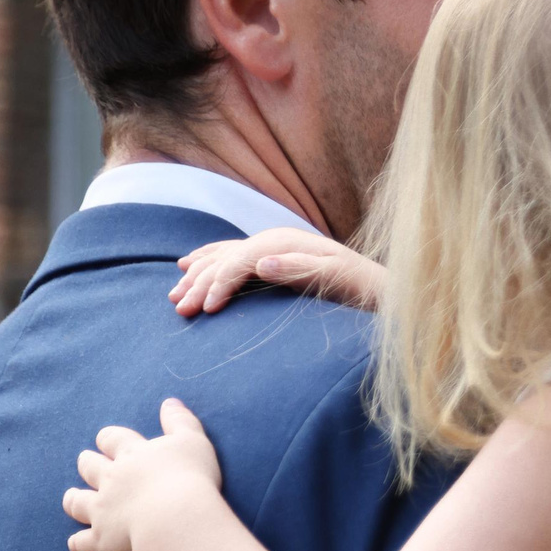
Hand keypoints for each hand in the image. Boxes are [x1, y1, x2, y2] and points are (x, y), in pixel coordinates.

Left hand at [61, 398, 224, 550]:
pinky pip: (81, 543)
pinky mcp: (101, 540)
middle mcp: (111, 480)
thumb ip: (180, 421)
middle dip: (87, 465)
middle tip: (87, 464)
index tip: (106, 441)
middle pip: (89, 467)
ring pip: (77, 502)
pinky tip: (77, 543)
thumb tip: (170, 402)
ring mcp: (102, 511)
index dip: (108, 439)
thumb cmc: (190, 478)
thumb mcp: (193, 441)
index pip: (111, 439)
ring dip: (73, 500)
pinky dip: (78, 543)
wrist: (178, 520)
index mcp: (132, 455)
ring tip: (71, 497)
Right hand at [169, 228, 383, 315]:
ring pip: (221, 256)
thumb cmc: (359, 287)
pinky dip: (206, 260)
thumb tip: (262, 262)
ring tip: (174, 294)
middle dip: (199, 283)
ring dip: (196, 274)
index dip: (220, 284)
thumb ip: (300, 269)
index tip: (206, 309)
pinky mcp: (271, 255)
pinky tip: (188, 264)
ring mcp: (271, 246)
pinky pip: (229, 254)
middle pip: (225, 259)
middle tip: (179, 309)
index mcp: (284, 244)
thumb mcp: (336, 278)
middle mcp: (274, 240)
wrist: (376, 286)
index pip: (239, 261)